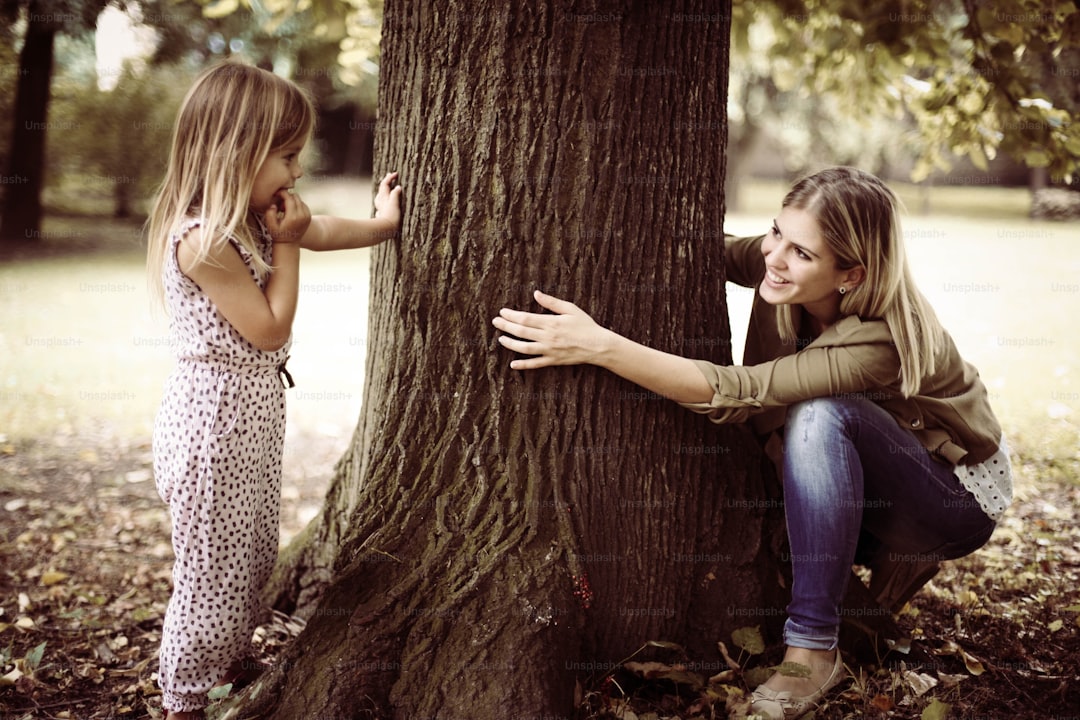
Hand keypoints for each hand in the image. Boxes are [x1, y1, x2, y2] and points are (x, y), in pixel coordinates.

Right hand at [265, 189, 310, 243]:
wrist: (289, 244)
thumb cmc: (278, 234)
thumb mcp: (270, 225)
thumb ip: (270, 213)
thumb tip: (274, 204)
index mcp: (293, 217)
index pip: (289, 198)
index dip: (282, 193)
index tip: (276, 194)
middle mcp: (302, 215)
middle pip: (295, 197)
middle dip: (287, 197)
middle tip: (280, 205)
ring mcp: (307, 216)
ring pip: (299, 200)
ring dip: (292, 201)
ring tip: (285, 210)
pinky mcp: (309, 216)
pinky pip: (303, 204)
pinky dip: (296, 205)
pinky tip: (290, 212)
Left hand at [374, 171, 402, 227]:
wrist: (386, 230)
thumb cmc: (391, 217)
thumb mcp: (394, 204)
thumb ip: (395, 195)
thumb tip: (398, 187)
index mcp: (384, 197)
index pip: (385, 184)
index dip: (390, 177)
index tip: (396, 173)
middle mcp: (381, 202)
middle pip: (382, 189)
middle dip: (386, 182)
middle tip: (390, 176)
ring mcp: (381, 208)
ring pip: (381, 196)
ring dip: (385, 191)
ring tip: (389, 188)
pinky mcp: (384, 214)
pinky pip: (383, 204)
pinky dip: (386, 200)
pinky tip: (387, 202)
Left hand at [492, 290, 612, 369]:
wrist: (598, 345)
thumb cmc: (585, 325)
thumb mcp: (570, 309)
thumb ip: (551, 302)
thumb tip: (536, 294)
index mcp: (551, 322)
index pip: (525, 318)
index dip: (511, 315)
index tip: (502, 312)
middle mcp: (547, 337)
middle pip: (521, 331)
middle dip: (506, 326)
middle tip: (495, 322)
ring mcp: (549, 350)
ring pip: (524, 348)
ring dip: (510, 344)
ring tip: (501, 339)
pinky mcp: (553, 361)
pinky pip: (535, 364)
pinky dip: (523, 365)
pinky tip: (513, 365)